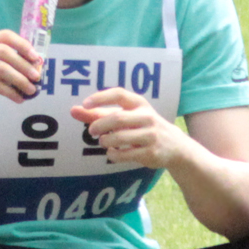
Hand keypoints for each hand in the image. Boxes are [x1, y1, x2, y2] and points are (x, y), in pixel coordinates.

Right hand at [0, 29, 43, 126]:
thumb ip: (5, 65)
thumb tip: (34, 65)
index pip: (4, 35)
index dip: (23, 44)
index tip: (36, 57)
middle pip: (4, 51)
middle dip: (25, 64)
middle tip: (37, 77)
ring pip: (1, 68)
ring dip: (21, 80)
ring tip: (31, 90)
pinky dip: (12, 92)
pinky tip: (19, 99)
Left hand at [70, 87, 184, 168]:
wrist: (175, 146)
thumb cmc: (143, 127)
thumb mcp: (126, 116)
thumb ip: (99, 113)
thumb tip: (73, 110)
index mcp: (139, 104)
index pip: (119, 94)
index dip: (100, 97)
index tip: (85, 104)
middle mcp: (147, 117)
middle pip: (116, 118)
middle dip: (99, 125)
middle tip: (91, 131)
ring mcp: (150, 135)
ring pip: (119, 138)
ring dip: (105, 141)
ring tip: (103, 142)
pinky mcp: (150, 152)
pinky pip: (124, 154)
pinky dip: (113, 154)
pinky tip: (112, 152)